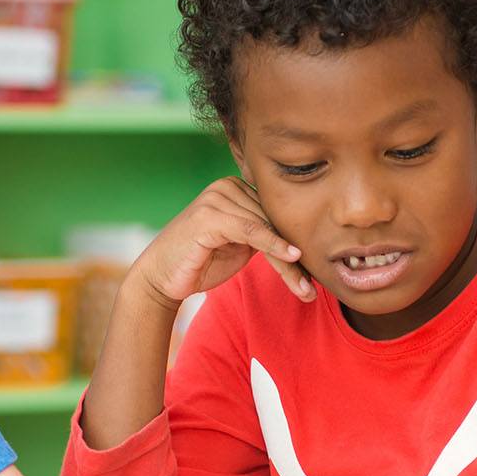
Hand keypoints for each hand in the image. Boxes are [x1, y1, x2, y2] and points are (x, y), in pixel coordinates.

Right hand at [130, 176, 313, 309]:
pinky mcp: (209, 216)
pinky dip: (273, 245)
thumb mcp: (239, 246)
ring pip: (267, 228)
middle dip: (295, 256)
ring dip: (289, 262)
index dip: (297, 242)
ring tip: (305, 288)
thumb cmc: (199, 263)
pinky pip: (251, 230)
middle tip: (312, 287)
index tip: (315, 272)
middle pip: (275, 221)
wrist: (160, 279)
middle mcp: (226, 187)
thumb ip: (264, 234)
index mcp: (235, 189)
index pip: (276, 214)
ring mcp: (216, 198)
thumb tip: (305, 242)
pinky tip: (292, 257)